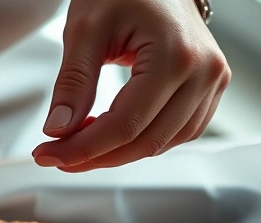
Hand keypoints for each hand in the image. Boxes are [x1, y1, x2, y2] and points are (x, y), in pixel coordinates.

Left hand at [32, 0, 229, 171]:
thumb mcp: (85, 29)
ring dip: (119, 153)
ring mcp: (212, 81)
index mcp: (176, 55)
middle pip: (145, 141)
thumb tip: (59, 130)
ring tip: (81, 142)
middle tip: (58, 154)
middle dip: (96, 156)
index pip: (126, 124)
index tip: (49, 154)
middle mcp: (204, 72)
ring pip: (163, 144)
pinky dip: (142, 140)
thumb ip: (74, 82)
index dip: (83, 148)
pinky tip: (112, 135)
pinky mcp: (209, 88)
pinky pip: (177, 132)